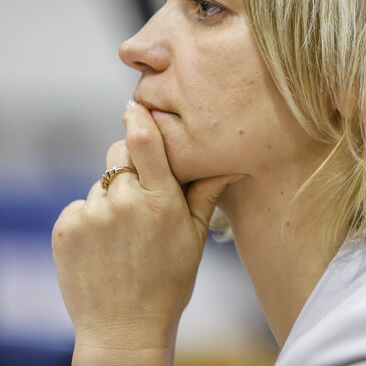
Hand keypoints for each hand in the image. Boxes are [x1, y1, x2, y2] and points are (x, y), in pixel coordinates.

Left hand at [52, 101, 236, 364]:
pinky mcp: (66, 229)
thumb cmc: (169, 282)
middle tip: (142, 194)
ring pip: (101, 183)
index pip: (144, 141)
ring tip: (125, 233)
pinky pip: (81, 206)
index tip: (135, 106)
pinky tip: (106, 244)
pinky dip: (92, 217)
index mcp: (161, 201)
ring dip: (113, 196)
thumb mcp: (196, 236)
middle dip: (131, 165)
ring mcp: (91, 215)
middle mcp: (123, 202)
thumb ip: (205, 193)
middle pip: (120, 156)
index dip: (138, 118)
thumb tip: (229, 161)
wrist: (125, 328)